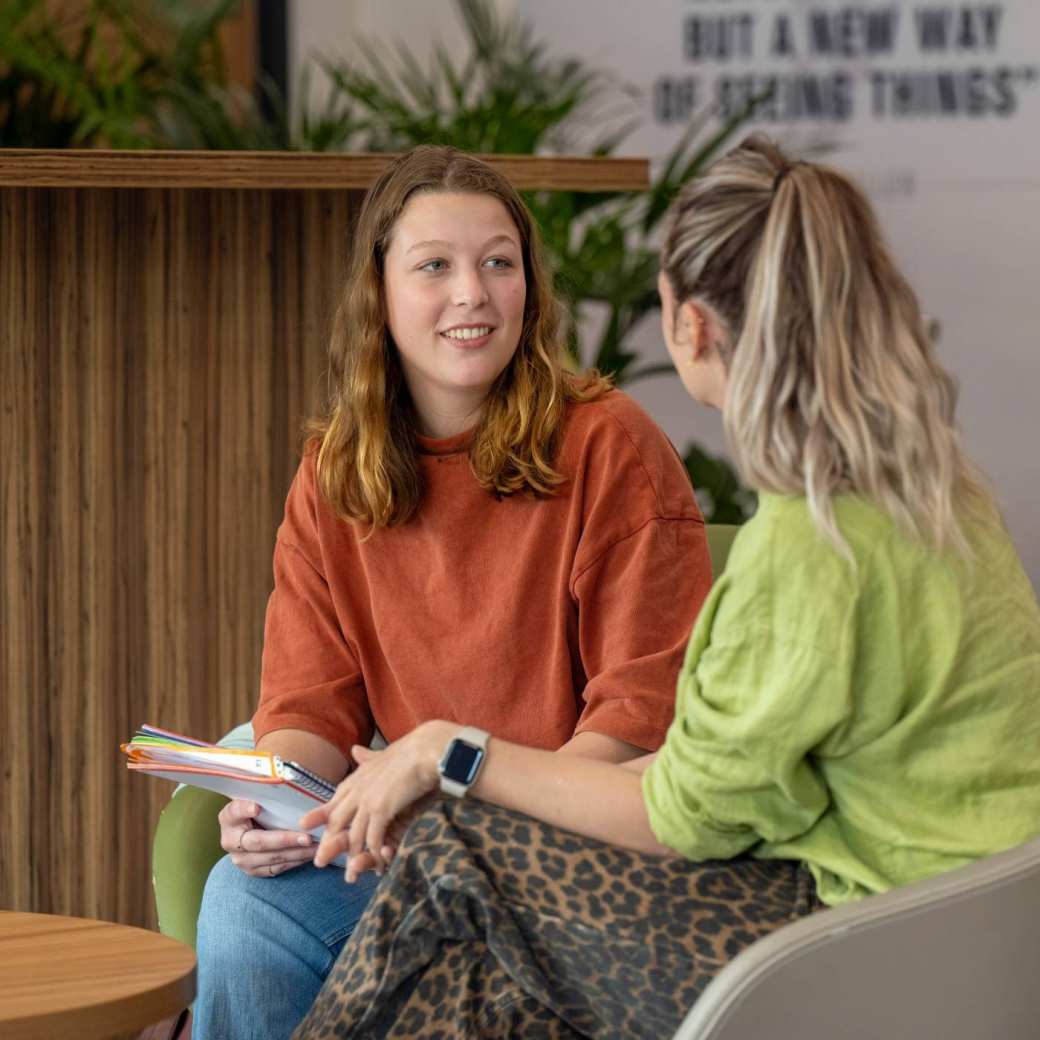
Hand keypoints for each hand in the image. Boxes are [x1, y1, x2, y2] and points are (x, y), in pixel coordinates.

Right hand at [219, 798, 316, 877]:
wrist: (250, 828)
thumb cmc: (260, 806)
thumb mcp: (257, 796)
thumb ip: (265, 791)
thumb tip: (284, 779)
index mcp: (229, 818)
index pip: (235, 811)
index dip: (244, 809)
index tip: (257, 807)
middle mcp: (230, 841)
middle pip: (258, 842)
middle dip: (285, 840)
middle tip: (307, 837)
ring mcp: (241, 859)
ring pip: (271, 858)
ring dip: (296, 853)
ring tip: (316, 846)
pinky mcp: (253, 871)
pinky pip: (277, 868)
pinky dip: (295, 861)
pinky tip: (310, 854)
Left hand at [300, 721, 452, 878]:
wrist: (426, 750)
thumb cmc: (411, 750)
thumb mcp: (383, 755)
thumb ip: (368, 757)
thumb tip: (355, 749)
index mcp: (357, 777)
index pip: (334, 799)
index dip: (320, 813)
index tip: (304, 824)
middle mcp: (357, 790)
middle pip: (337, 822)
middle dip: (330, 843)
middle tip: (321, 861)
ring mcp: (366, 801)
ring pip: (354, 835)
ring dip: (354, 857)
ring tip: (352, 875)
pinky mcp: (380, 810)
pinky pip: (373, 839)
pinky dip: (376, 854)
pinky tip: (380, 864)